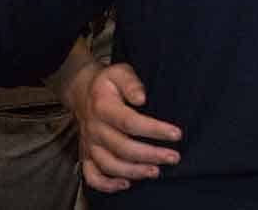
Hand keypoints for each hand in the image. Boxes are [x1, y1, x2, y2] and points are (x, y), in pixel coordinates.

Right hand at [67, 62, 181, 192]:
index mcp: (103, 108)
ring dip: (133, 171)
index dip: (154, 130)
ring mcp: (89, 144)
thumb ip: (131, 82)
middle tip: (173, 157)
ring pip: (109, 164)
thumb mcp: (119, 72)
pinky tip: (126, 184)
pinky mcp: (86, 154)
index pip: (130, 122)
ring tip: (156, 172)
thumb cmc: (107, 83)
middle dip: (150, 155)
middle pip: (122, 148)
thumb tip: (142, 98)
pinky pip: (91, 175)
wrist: (81, 91)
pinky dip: (106, 184)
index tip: (176, 134)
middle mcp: (94, 129)